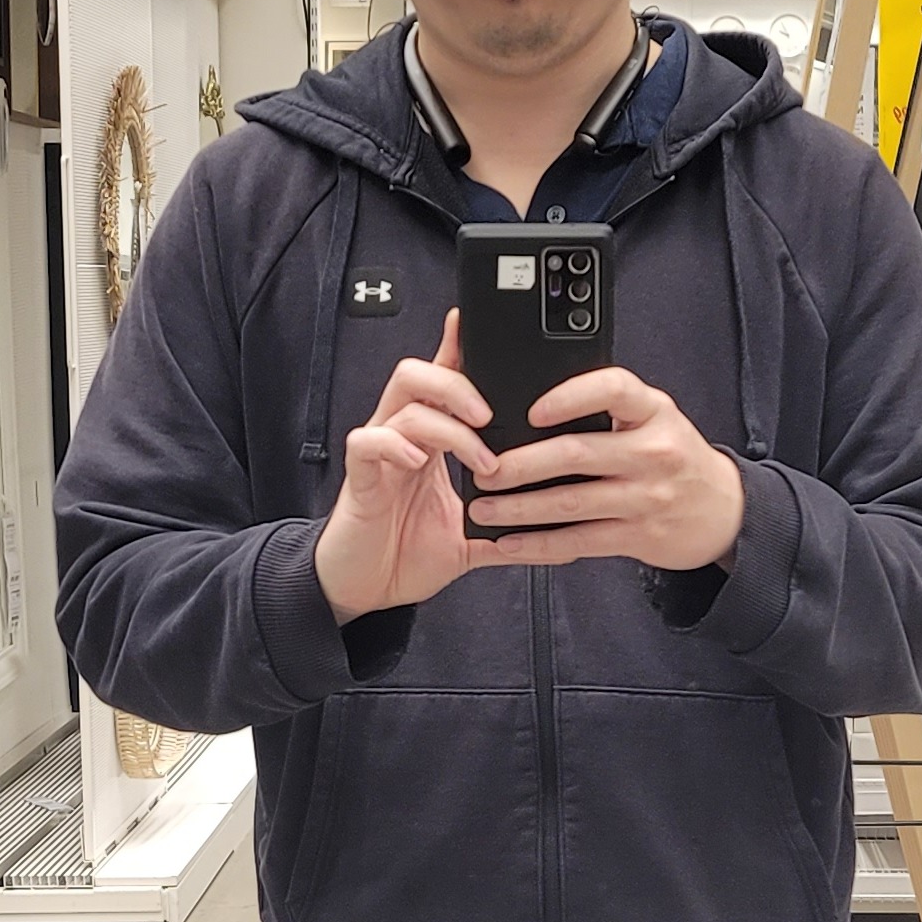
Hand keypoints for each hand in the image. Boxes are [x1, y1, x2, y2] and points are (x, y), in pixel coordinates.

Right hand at [313, 309, 499, 621]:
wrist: (365, 590)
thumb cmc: (407, 555)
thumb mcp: (471, 538)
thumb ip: (508, 527)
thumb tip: (562, 537)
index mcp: (429, 442)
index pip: (443, 383)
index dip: (458, 349)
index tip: (483, 331)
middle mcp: (403, 438)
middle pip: (419, 375)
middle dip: (459, 385)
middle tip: (491, 417)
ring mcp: (380, 455)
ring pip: (403, 404)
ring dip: (448, 425)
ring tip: (479, 458)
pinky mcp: (359, 478)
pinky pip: (367, 442)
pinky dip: (393, 444)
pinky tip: (417, 461)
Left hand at [465, 365, 746, 571]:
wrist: (723, 510)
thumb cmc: (674, 455)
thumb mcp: (654, 417)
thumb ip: (608, 407)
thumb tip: (533, 403)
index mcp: (653, 411)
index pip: (613, 390)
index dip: (570, 397)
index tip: (532, 410)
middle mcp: (653, 452)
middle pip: (577, 453)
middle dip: (522, 464)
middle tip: (484, 468)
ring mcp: (647, 497)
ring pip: (571, 503)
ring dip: (519, 508)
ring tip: (483, 508)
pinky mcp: (638, 536)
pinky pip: (580, 541)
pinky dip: (539, 544)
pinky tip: (509, 543)